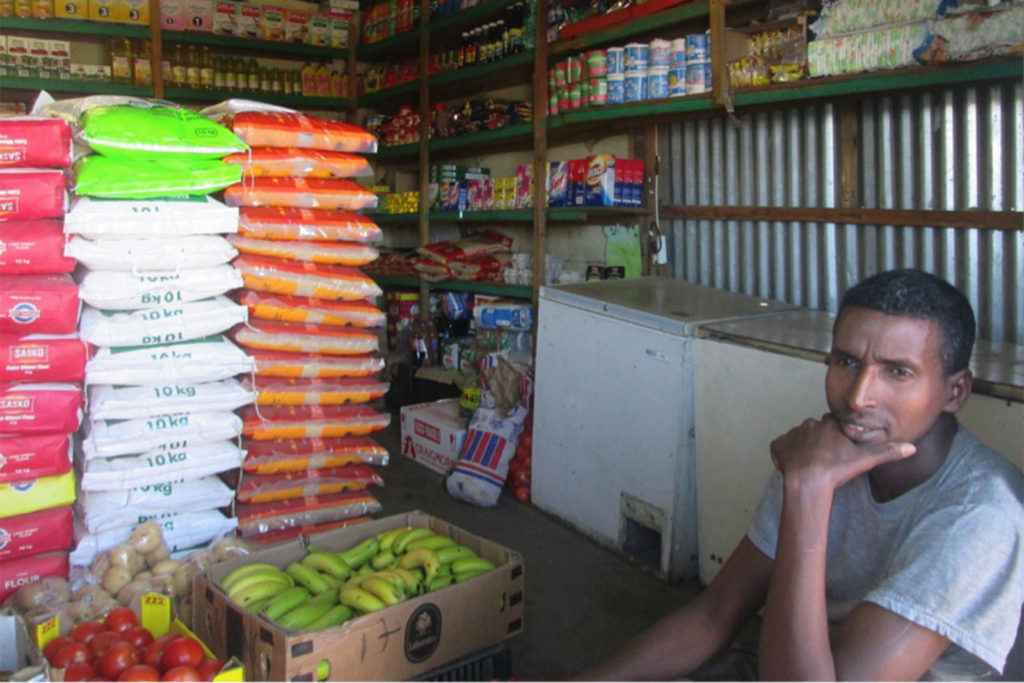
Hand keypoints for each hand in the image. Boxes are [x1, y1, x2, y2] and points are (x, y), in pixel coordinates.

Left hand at [770, 414, 914, 490]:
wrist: (808, 481)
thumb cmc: (836, 469)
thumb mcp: (865, 459)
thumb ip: (887, 452)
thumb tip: (911, 448)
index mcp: (829, 424)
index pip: (833, 425)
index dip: (836, 438)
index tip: (838, 451)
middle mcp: (809, 424)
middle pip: (815, 432)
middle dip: (819, 443)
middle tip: (824, 461)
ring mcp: (792, 434)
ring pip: (798, 439)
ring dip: (802, 450)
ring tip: (810, 467)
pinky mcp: (777, 445)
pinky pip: (780, 448)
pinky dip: (785, 456)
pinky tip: (794, 468)